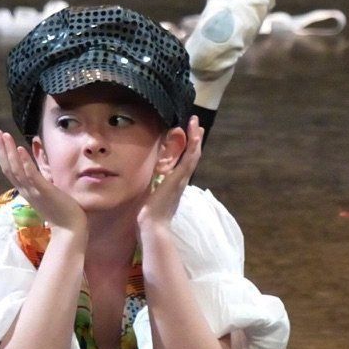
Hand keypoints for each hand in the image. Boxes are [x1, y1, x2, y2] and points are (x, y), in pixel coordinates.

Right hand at [0, 130, 86, 233]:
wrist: (70, 229)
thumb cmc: (61, 212)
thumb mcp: (47, 193)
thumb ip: (41, 182)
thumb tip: (37, 171)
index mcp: (26, 191)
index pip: (10, 171)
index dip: (3, 155)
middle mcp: (26, 190)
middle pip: (8, 167)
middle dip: (1, 149)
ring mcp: (34, 191)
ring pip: (16, 169)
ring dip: (9, 151)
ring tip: (5, 136)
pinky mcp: (44, 192)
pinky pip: (32, 176)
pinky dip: (25, 162)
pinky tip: (20, 149)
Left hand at [137, 116, 203, 231]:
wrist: (153, 224)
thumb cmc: (150, 213)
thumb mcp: (152, 193)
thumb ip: (154, 185)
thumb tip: (150, 179)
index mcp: (176, 182)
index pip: (185, 161)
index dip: (189, 147)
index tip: (191, 135)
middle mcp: (182, 179)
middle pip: (192, 155)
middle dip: (195, 139)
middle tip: (197, 124)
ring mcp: (182, 179)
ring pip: (193, 154)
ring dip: (195, 137)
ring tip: (197, 123)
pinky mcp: (179, 179)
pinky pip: (189, 160)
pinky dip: (193, 147)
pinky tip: (195, 135)